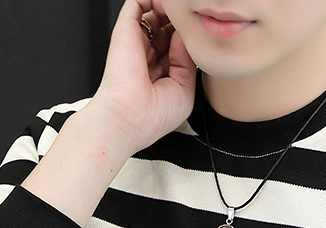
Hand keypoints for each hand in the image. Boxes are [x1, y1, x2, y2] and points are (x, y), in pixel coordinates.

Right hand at [82, 0, 196, 156]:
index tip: (199, 36)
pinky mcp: (126, 29)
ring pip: (154, 12)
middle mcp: (147, 56)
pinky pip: (138, 2)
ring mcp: (136, 42)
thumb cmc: (154, 115)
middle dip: (180, 23)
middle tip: (191, 22)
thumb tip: (184, 36)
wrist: (130, 118)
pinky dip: (153, 1)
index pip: (176, 45)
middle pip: (166, 27)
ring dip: (169, 11)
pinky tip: (168, 6)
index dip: (188, 38)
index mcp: (160, 72)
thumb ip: (187, 60)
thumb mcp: (185, 89)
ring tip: (180, 13)